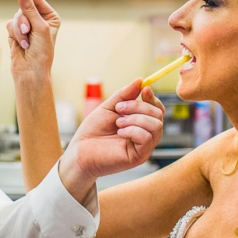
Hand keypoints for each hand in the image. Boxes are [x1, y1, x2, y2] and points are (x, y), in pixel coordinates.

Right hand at [6, 0, 60, 80]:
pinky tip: (21, 45)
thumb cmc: (41, 52)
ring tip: (26, 42)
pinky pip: (9, 25)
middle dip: (24, 19)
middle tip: (27, 30)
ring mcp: (27, 26)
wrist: (31, 71)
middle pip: (24, 7)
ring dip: (19, 30)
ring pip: (16, 16)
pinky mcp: (16, 32)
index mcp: (50, 17)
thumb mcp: (38, 27)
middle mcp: (39, 20)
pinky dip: (14, 34)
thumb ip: (29, 8)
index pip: (37, 0)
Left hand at [59, 79, 164, 200]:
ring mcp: (144, 147)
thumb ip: (124, 95)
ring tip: (118, 122)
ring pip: (156, 126)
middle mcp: (145, 135)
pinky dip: (133, 130)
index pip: (157, 109)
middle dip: (139, 106)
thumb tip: (140, 81)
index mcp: (139, 123)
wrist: (79, 151)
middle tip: (119, 108)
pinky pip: (147, 138)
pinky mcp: (139, 157)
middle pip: (158, 115)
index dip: (152, 98)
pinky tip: (119, 132)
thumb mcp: (108, 107)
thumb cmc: (92, 131)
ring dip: (135, 118)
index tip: (144, 89)